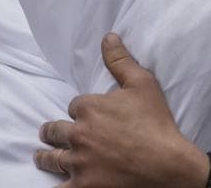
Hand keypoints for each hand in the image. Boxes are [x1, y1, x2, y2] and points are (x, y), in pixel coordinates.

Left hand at [35, 33, 208, 187]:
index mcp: (89, 108)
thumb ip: (121, 60)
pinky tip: (55, 184)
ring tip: (41, 156)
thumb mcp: (143, 84)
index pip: (74, 106)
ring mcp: (79, 163)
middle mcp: (79, 134)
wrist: (168, 164)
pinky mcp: (83, 186)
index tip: (88, 116)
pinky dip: (56, 185)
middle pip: (55, 131)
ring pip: (51, 158)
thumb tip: (107, 37)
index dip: (81, 111)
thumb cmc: (157, 124)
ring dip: (45, 156)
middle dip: (52, 131)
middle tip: (49, 134)